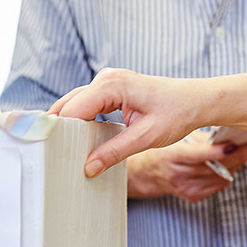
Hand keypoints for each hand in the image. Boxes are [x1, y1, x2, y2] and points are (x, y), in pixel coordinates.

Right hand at [51, 67, 246, 177]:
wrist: (198, 100)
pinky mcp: (110, 89)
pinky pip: (85, 104)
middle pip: (68, 105)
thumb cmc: (178, 113)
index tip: (51, 152)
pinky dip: (79, 120)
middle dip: (59, 129)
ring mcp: (107, 81)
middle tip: (49, 153)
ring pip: (74, 104)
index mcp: (112, 85)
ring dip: (68, 125)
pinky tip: (77, 139)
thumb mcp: (146, 137)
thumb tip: (87, 168)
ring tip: (61, 149)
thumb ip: (114, 152)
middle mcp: (106, 78)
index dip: (61, 131)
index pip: (74, 109)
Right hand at [126, 137, 242, 202]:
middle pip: (214, 168)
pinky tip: (228, 165)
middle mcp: (177, 175)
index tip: (237, 145)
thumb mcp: (175, 138)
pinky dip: (227, 174)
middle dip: (238, 156)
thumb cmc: (164, 150)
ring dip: (236, 165)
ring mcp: (185, 188)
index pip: (198, 156)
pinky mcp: (192, 196)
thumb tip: (229, 134)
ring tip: (244, 153)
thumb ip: (200, 138)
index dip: (219, 152)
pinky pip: (218, 185)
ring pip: (221, 177)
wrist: (148, 172)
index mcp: (170, 157)